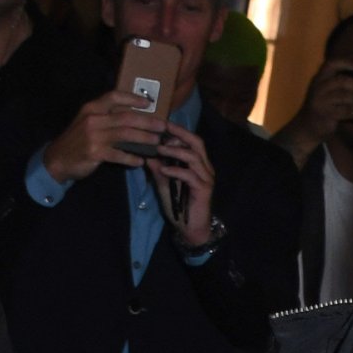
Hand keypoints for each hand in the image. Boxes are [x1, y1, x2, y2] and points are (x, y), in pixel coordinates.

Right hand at [41, 89, 168, 183]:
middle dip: (147, 121)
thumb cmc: (77, 140)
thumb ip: (106, 117)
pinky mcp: (95, 153)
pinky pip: (119, 155)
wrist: (57, 159)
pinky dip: (131, 158)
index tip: (149, 103)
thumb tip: (133, 117)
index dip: (133, 98)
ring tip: (157, 142)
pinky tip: (141, 161)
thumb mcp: (88, 122)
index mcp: (92, 108)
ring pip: (125, 134)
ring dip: (144, 138)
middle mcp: (93, 119)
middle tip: (163, 125)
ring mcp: (94, 136)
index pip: (114, 96)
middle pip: (126, 117)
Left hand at [146, 120, 215, 246]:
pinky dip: (175, 170)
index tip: (162, 123)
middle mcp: (205, 168)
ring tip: (159, 149)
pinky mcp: (204, 190)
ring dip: (175, 151)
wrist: (190, 228)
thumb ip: (158, 169)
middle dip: (180, 134)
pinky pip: (190, 175)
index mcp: (198, 164)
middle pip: (197, 143)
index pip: (192, 141)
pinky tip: (163, 170)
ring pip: (193, 157)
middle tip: (163, 129)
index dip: (179, 131)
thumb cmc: (178, 207)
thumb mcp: (164, 184)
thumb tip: (146, 153)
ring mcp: (206, 178)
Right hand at [273, 53, 352, 165]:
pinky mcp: (326, 113)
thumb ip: (337, 81)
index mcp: (319, 78)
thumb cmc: (320, 106)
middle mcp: (318, 87)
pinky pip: (346, 110)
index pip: (331, 64)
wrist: (306, 126)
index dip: (345, 62)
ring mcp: (321, 100)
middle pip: (342, 81)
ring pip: (346, 96)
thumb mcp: (324, 90)